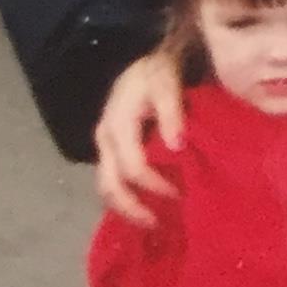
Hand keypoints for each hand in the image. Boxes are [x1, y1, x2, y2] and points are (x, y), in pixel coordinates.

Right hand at [92, 53, 183, 226]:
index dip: (155, 185)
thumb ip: (172, 114)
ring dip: (127, 206)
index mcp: (117, 126)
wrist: (150, 61)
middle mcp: (105, 140)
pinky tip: (147, 204)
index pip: (132, 167)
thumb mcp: (168, 84)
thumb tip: (177, 147)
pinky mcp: (112, 148)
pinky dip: (128, 194)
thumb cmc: (161, 70)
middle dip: (131, 208)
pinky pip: (113, 178)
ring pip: (106, 186)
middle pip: (108, 185)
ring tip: (153, 222)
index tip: (180, 195)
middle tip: (156, 224)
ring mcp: (105, 146)